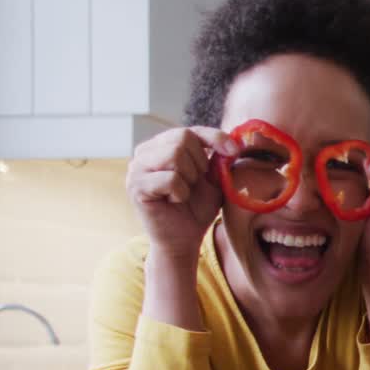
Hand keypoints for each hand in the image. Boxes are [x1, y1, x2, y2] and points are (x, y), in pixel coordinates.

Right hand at [127, 127, 232, 261]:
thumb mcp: (213, 179)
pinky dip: (180, 193)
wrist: (184, 239)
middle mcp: (145, 152)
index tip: (234, 152)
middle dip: (199, 163)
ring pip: (174, 155)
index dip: (215, 137)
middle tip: (195, 183)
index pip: (191, 131)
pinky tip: (173, 201)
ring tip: (183, 191)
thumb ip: (218, 158)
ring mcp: (136, 168)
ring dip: (189, 178)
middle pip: (182, 138)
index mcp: (163, 145)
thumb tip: (233, 140)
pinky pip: (169, 179)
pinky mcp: (135, 186)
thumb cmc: (197, 208)